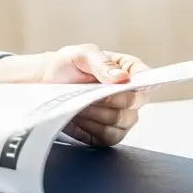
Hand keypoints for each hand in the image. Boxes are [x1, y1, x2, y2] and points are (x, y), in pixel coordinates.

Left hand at [0, 43, 150, 146]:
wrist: (45, 85)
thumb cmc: (65, 66)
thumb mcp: (81, 54)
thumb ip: (102, 63)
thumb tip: (122, 78)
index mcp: (128, 70)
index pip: (147, 78)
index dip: (142, 83)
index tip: (126, 84)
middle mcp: (130, 94)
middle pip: (134, 104)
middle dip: (109, 100)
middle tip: (89, 94)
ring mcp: (121, 116)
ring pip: (122, 122)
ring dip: (98, 114)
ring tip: (80, 104)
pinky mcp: (109, 134)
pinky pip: (110, 138)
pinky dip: (93, 129)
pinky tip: (80, 118)